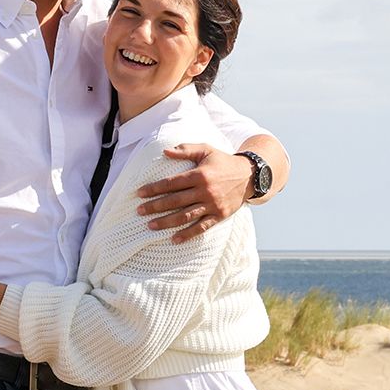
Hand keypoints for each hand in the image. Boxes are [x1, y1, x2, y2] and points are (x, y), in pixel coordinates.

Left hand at [134, 144, 251, 242]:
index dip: (154, 188)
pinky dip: (188, 234)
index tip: (139, 193)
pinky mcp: (220, 216)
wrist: (249, 175)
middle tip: (139, 211)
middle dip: (155, 206)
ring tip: (150, 226)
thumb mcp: (206, 150)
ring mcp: (213, 205)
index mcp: (199, 174)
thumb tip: (164, 151)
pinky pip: (202, 227)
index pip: (172, 183)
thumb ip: (185, 150)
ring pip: (186, 216)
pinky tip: (174, 239)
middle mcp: (205, 191)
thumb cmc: (223, 161)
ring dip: (167, 222)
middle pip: (175, 201)